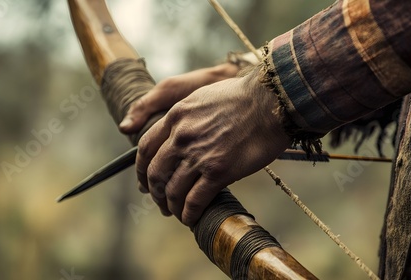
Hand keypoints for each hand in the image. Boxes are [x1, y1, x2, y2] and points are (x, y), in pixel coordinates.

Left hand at [136, 67, 291, 225]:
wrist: (269, 101)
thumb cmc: (241, 96)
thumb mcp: (201, 96)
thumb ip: (183, 116)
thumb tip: (177, 133)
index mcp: (175, 117)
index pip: (144, 148)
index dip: (141, 169)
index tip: (145, 180)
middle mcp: (181, 137)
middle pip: (155, 173)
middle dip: (154, 193)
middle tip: (160, 201)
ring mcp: (199, 156)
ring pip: (172, 191)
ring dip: (171, 206)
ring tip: (175, 213)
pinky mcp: (219, 172)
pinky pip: (195, 201)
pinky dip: (189, 214)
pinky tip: (190, 218)